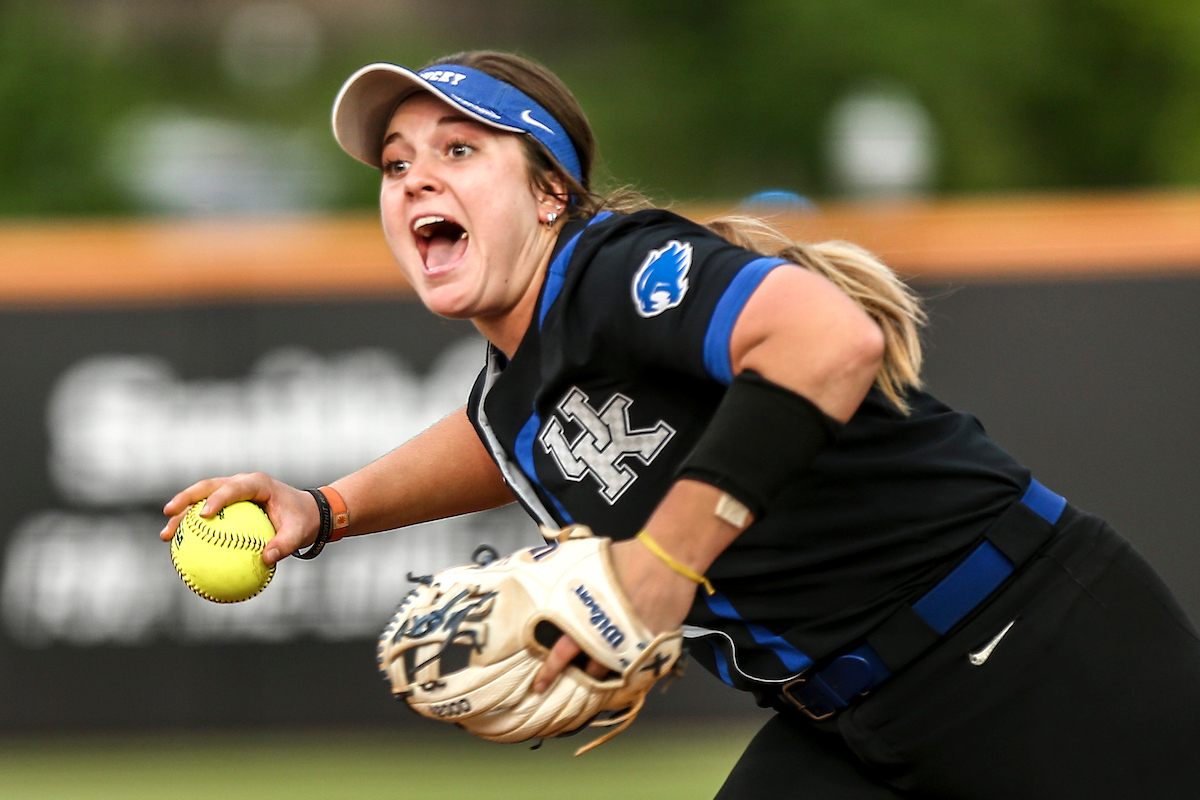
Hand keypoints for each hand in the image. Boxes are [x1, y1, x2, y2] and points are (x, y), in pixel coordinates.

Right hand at [160, 472, 319, 564]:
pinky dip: (193, 527)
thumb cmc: (302, 521)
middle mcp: (242, 482)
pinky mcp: (230, 503)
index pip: (233, 488)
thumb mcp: (299, 533)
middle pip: (208, 486)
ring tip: (166, 535)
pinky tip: (180, 547)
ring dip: (182, 514)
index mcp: (258, 484)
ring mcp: (234, 490)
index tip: (204, 514)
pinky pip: (208, 513)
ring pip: (201, 498)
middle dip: (186, 499)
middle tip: (169, 514)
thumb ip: (285, 544)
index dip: (216, 498)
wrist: (306, 512)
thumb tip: (267, 559)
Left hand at [532, 536, 696, 691]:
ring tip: (608, 667)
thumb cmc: (625, 557)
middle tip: (581, 680)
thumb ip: (568, 579)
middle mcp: (607, 640)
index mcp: (585, 621)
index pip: (561, 653)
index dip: (549, 672)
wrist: (665, 558)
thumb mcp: (586, 563)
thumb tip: (550, 577)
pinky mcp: (656, 646)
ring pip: (617, 670)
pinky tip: (635, 657)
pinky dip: (637, 662)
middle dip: (585, 677)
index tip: (539, 686)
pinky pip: (643, 662)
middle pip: (591, 671)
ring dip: (611, 669)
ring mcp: (633, 646)